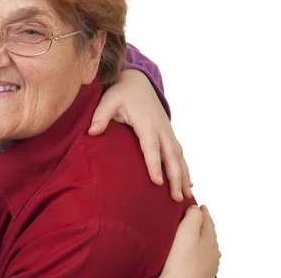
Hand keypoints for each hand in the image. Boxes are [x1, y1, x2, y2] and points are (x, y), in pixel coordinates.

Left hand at [89, 69, 191, 201]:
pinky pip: (179, 153)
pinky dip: (185, 168)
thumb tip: (92, 132)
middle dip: (175, 177)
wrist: (137, 82)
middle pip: (171, 155)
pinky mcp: (168, 133)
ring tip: (187, 198)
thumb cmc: (121, 93)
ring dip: (184, 176)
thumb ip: (100, 115)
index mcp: (146, 122)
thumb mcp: (108, 101)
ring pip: (179, 156)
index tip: (157, 182)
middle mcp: (161, 128)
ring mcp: (167, 131)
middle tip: (177, 198)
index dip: (154, 164)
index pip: (151, 146)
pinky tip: (188, 183)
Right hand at [160, 205, 220, 277]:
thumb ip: (193, 218)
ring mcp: (207, 264)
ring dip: (199, 236)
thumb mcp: (187, 235)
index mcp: (209, 239)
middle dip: (201, 222)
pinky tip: (192, 253)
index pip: (207, 219)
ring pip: (206, 245)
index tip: (196, 203)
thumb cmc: (183, 267)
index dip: (200, 210)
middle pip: (208, 232)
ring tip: (192, 231)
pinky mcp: (199, 274)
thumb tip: (196, 207)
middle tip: (194, 214)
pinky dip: (197, 249)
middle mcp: (211, 252)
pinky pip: (201, 257)